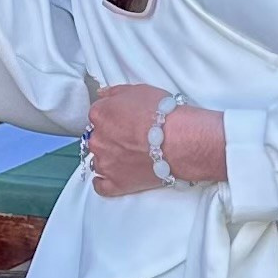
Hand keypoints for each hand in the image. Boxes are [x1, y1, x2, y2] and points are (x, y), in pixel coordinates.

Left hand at [85, 86, 228, 197]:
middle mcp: (97, 139)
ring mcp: (105, 163)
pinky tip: (114, 176)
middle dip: (110, 138)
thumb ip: (114, 92)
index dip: (112, 118)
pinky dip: (104, 182)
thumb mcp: (138, 90)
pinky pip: (100, 186)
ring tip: (130, 156)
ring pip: (99, 161)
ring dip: (109, 159)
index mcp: (100, 115)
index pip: (98, 116)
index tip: (124, 121)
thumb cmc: (163, 114)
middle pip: (97, 138)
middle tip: (130, 138)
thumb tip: (102, 94)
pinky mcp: (115, 183)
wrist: (179, 141)